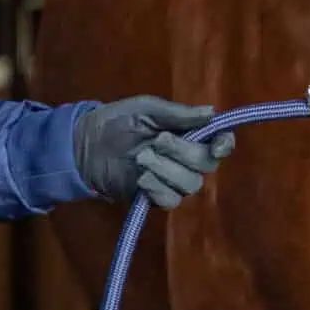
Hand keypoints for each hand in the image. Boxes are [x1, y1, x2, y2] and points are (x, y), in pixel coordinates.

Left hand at [74, 97, 234, 209]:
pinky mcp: (156, 198)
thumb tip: (211, 113)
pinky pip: (171, 200)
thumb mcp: (146, 110)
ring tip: (141, 159)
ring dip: (166, 170)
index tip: (217, 145)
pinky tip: (141, 179)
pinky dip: (158, 189)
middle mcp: (188, 159)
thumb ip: (178, 114)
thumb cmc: (117, 121)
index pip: (220, 142)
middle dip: (184, 152)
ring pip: (190, 184)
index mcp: (190, 134)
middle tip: (156, 141)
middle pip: (207, 164)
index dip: (224, 145)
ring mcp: (173, 180)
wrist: (85, 145)